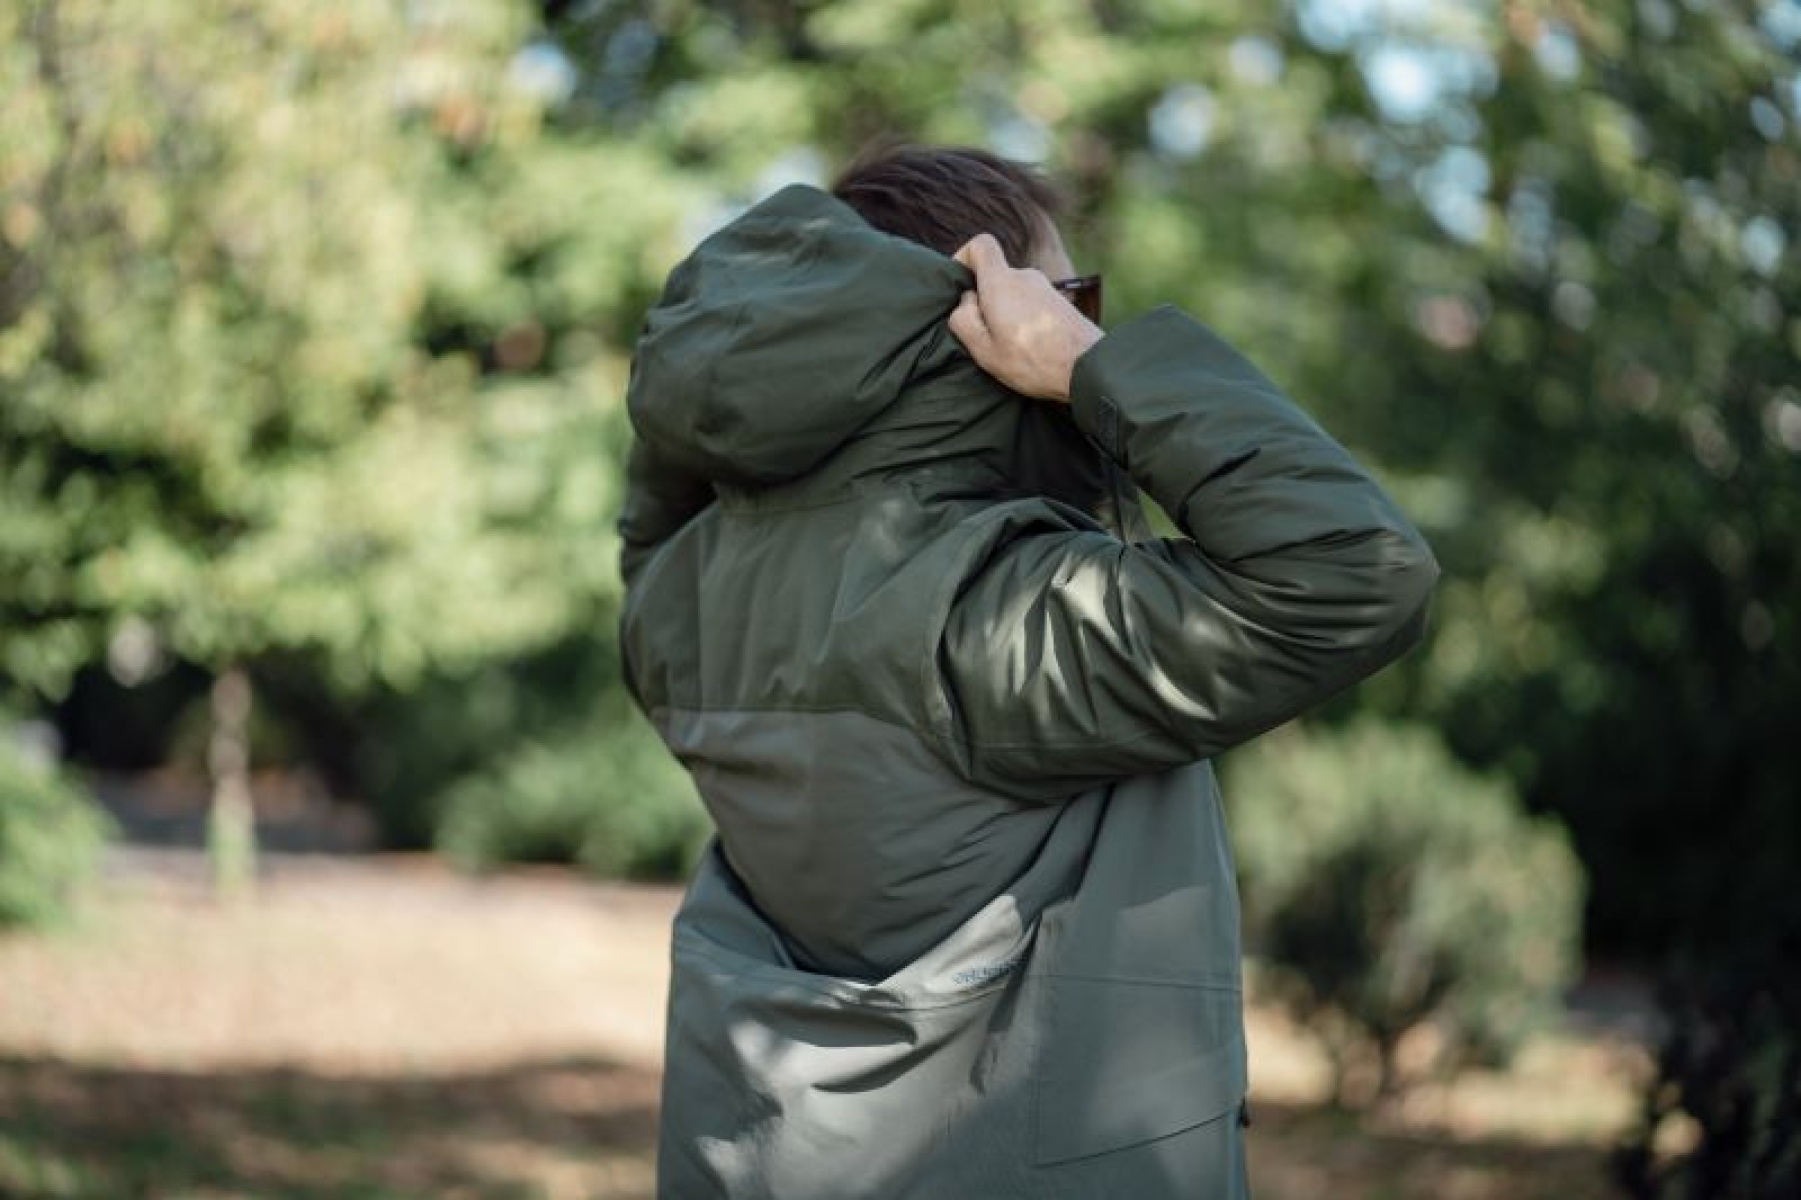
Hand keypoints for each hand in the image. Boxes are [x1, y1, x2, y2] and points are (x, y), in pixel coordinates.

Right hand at [949, 234, 1102, 403]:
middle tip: (986, 338)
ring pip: (1012, 294)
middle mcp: (1025, 277)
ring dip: (1005, 316)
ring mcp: (1046, 289)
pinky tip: (1030, 349)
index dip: (963, 259)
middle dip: (983, 302)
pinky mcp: (1059, 303)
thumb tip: (966, 301)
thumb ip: (963, 320)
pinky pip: (1030, 304)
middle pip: (995, 277)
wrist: (1091, 367)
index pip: (981, 244)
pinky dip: (1023, 321)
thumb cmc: (1034, 361)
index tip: (960, 288)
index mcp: (1002, 282)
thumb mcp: (985, 350)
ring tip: (1011, 349)